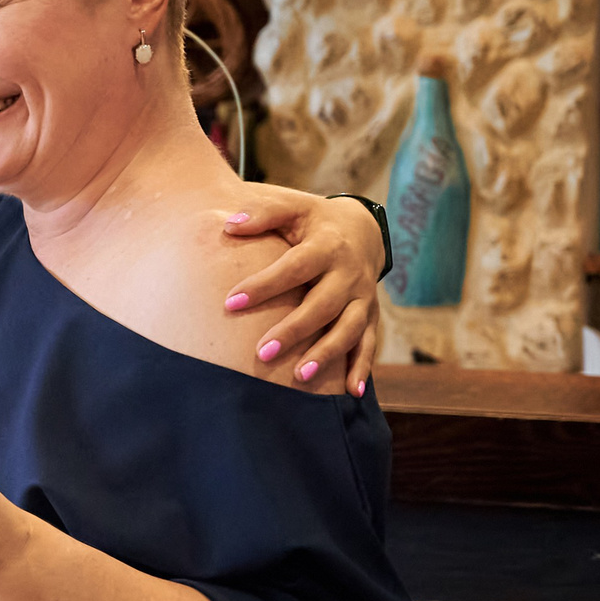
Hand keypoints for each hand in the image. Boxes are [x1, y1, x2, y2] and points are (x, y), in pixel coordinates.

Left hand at [223, 191, 384, 393]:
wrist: (363, 229)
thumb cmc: (313, 221)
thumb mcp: (292, 208)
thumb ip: (263, 213)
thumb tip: (228, 224)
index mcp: (327, 246)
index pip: (294, 268)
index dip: (264, 285)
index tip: (230, 302)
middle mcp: (349, 274)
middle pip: (323, 305)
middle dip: (294, 331)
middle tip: (261, 353)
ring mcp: (364, 297)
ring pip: (349, 329)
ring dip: (327, 354)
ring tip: (299, 376)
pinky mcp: (371, 315)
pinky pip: (369, 344)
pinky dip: (362, 368)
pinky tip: (351, 393)